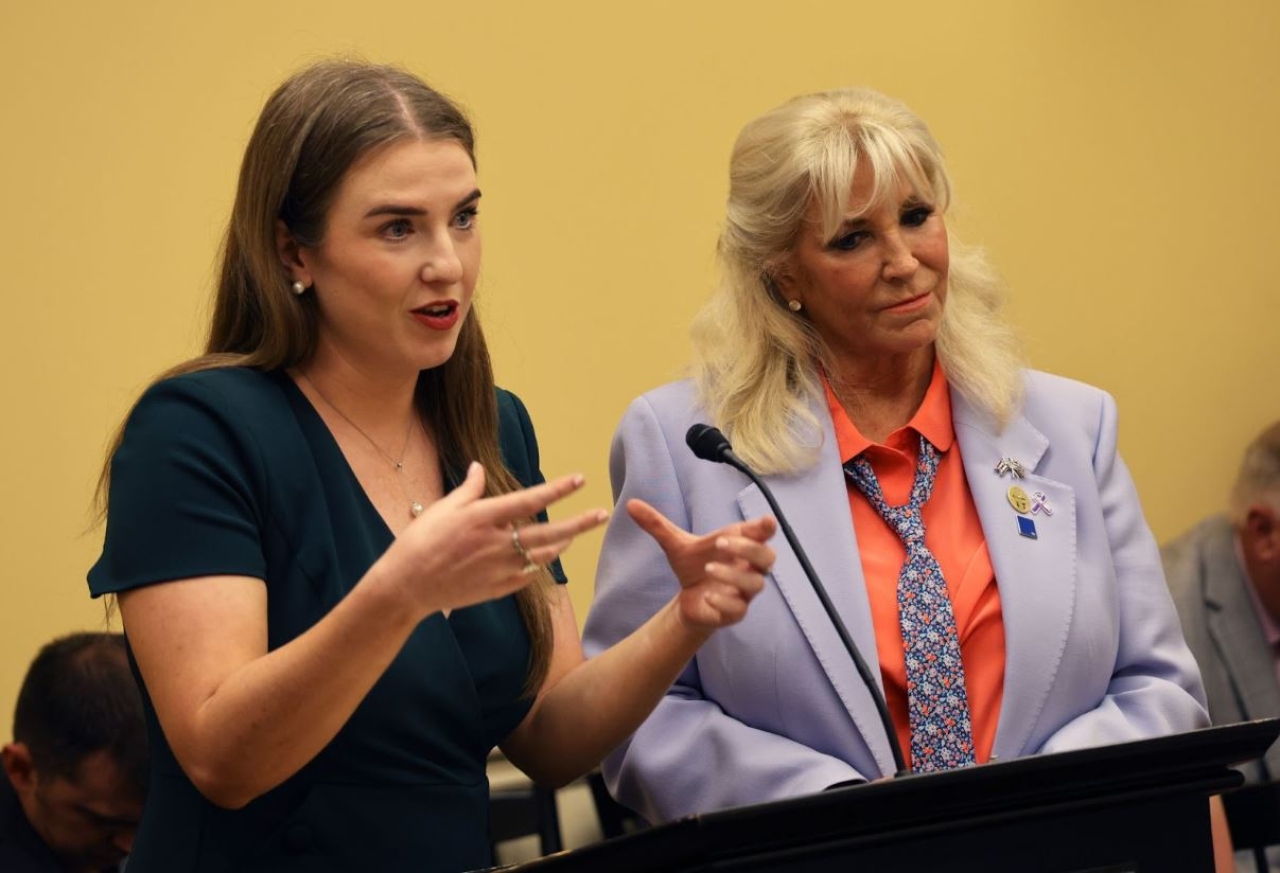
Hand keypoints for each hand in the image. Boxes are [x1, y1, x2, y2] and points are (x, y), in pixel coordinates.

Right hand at [375, 463, 608, 616]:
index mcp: (483, 518)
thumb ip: (469, 489)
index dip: (558, 489)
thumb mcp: (442, 508)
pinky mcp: (498, 588)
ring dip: (563, 543)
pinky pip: (529, 574)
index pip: (530, 500)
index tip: (579, 480)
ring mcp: (500, 569)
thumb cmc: (419, 543)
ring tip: (576, 534)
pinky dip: (539, 564)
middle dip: (580, 523)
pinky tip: (546, 556)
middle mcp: (497, 543)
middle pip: (549, 532)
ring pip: (544, 555)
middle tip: (602, 514)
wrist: (407, 587)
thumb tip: (480, 467)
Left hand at [626, 498, 775, 630]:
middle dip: (749, 549)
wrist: (688, 599)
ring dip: (734, 575)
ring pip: (756, 584)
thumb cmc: (692, 566)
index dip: (765, 528)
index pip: (762, 534)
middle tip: (722, 542)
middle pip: (767, 557)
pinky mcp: (736, 612)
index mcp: (739, 545)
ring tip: (709, 568)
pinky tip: (708, 597)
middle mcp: (748, 568)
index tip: (765, 522)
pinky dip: (725, 601)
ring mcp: (744, 591)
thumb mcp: (674, 545)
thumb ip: (656, 525)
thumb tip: (630, 504)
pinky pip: (739, 608)